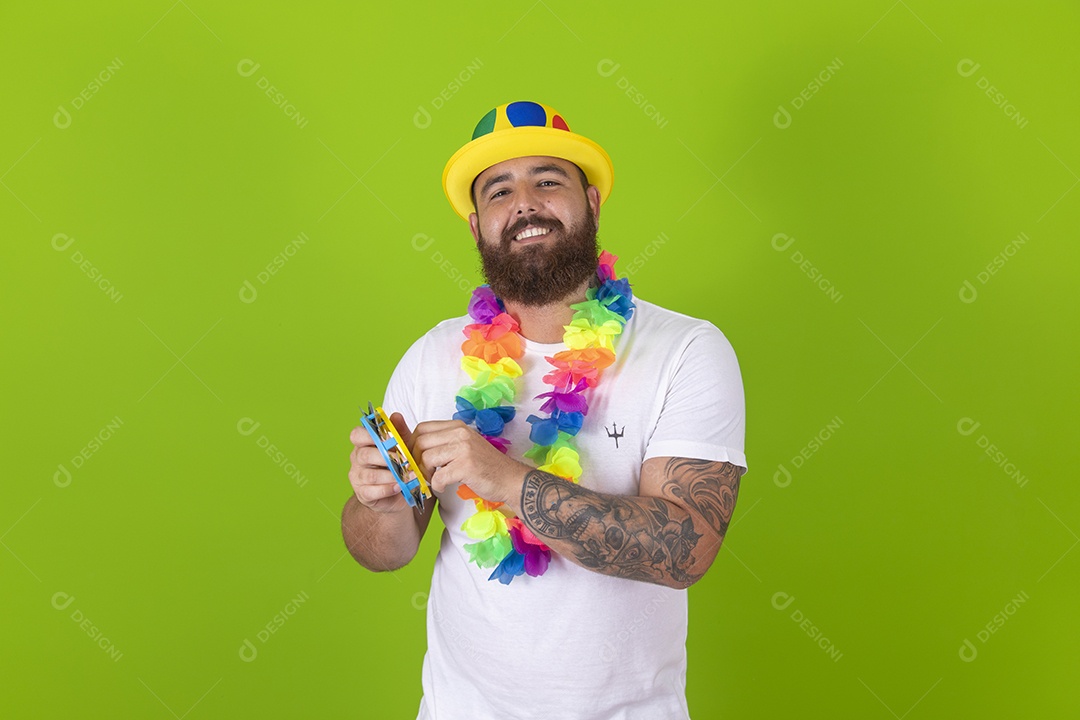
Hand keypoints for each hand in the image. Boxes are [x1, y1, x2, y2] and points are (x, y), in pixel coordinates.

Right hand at [347, 412, 416, 513]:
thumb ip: (398, 431)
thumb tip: (396, 415)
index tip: (388, 438)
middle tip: (403, 460)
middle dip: (385, 457)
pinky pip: (372, 491)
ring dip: (390, 475)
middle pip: (364, 454)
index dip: (369, 435)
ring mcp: (357, 477)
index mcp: (364, 444)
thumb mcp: (402, 445)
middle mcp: (357, 459)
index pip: (357, 434)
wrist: (399, 492)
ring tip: (406, 476)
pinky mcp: (363, 494)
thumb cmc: (398, 464)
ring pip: (369, 475)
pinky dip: (387, 489)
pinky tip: (399, 487)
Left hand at [411, 420, 527, 503]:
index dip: (412, 444)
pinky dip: (436, 486)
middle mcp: (460, 433)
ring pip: (427, 458)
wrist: (511, 479)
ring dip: (425, 474)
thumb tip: (415, 448)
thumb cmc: (485, 466)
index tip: (414, 458)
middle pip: (420, 442)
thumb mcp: (465, 446)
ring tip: (433, 480)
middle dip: (415, 460)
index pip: (422, 428)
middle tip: (422, 472)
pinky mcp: (466, 466)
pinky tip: (443, 488)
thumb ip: (445, 443)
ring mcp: (464, 449)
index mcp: (458, 427)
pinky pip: (438, 477)